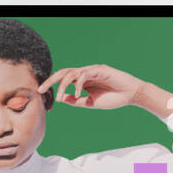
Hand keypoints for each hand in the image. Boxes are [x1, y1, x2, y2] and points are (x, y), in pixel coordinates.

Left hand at [42, 64, 172, 118]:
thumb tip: (61, 98)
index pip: (63, 79)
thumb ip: (77, 101)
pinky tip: (76, 94)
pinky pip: (84, 74)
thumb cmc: (113, 98)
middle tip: (41, 90)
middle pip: (63, 73)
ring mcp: (92, 70)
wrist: (131, 95)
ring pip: (71, 73)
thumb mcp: (91, 103)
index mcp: (82, 81)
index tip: (41, 93)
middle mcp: (85, 74)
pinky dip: (77, 84)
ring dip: (63, 85)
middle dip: (51, 80)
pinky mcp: (100, 69)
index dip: (51, 84)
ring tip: (58, 96)